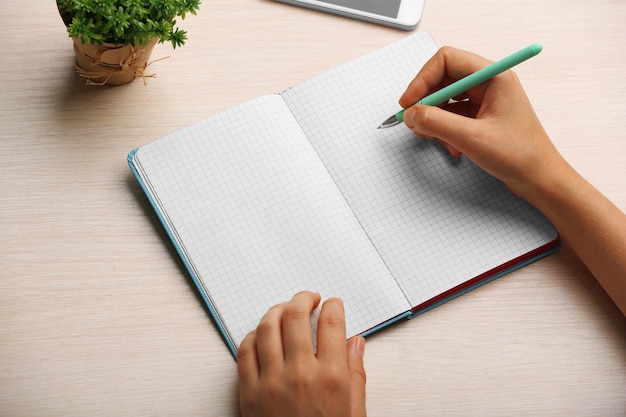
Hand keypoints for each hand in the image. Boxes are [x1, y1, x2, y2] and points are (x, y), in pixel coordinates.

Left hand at [237, 291, 366, 416]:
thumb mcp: (354, 413)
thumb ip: (355, 374)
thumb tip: (356, 342)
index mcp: (331, 378)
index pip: (332, 324)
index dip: (333, 306)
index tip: (333, 304)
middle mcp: (299, 374)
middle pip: (296, 316)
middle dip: (304, 298)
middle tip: (309, 298)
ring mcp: (270, 382)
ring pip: (267, 327)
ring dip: (277, 310)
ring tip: (286, 309)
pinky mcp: (248, 392)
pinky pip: (244, 351)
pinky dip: (252, 335)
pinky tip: (262, 334)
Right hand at [400, 46, 568, 201]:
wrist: (539, 179)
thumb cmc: (519, 156)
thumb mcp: (471, 138)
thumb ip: (436, 123)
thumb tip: (411, 114)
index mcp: (493, 77)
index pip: (446, 60)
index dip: (422, 79)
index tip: (409, 103)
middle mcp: (489, 84)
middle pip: (442, 80)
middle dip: (426, 103)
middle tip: (415, 123)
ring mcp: (485, 101)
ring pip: (445, 101)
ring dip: (434, 121)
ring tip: (438, 140)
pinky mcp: (481, 118)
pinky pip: (451, 117)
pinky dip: (444, 132)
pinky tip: (453, 148)